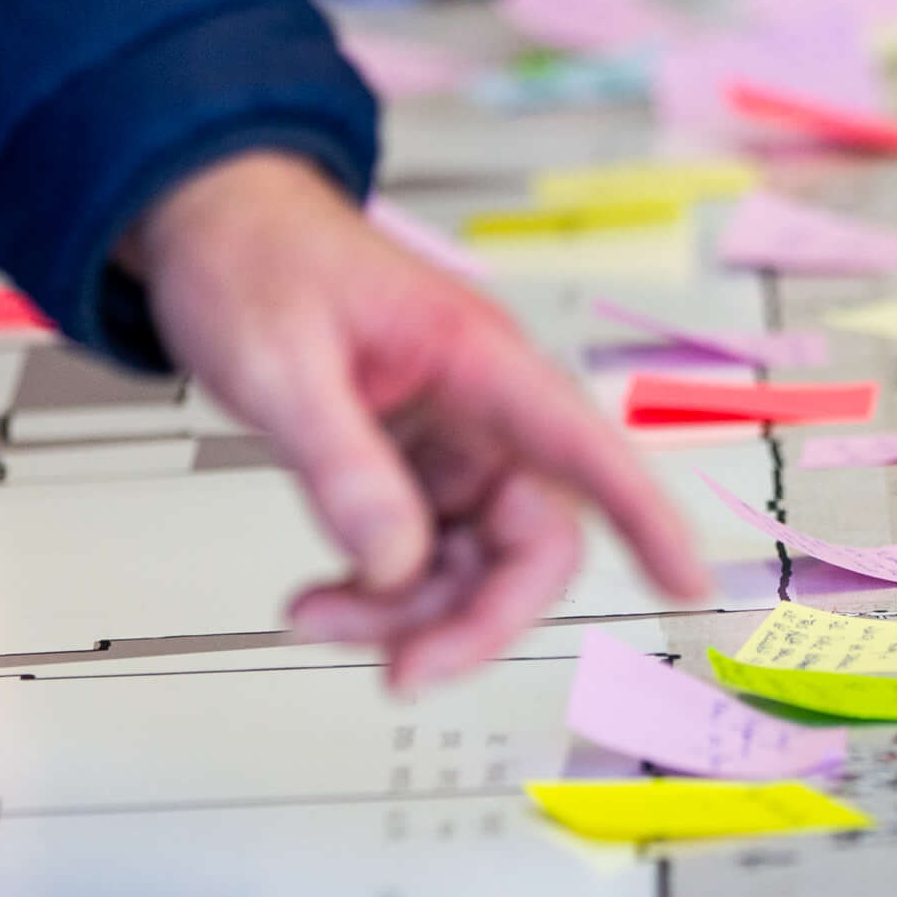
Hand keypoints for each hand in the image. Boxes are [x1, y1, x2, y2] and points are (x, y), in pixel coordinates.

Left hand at [124, 152, 710, 689]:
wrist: (210, 224)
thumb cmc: (254, 256)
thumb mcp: (277, 358)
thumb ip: (338, 461)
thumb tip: (392, 562)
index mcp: (478, 361)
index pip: (588, 447)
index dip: (648, 520)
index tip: (687, 582)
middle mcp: (484, 412)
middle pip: (533, 544)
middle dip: (474, 619)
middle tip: (404, 672)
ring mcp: (451, 449)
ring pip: (474, 569)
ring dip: (406, 616)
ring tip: (316, 617)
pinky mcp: (413, 475)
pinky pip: (424, 562)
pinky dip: (379, 598)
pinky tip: (325, 600)